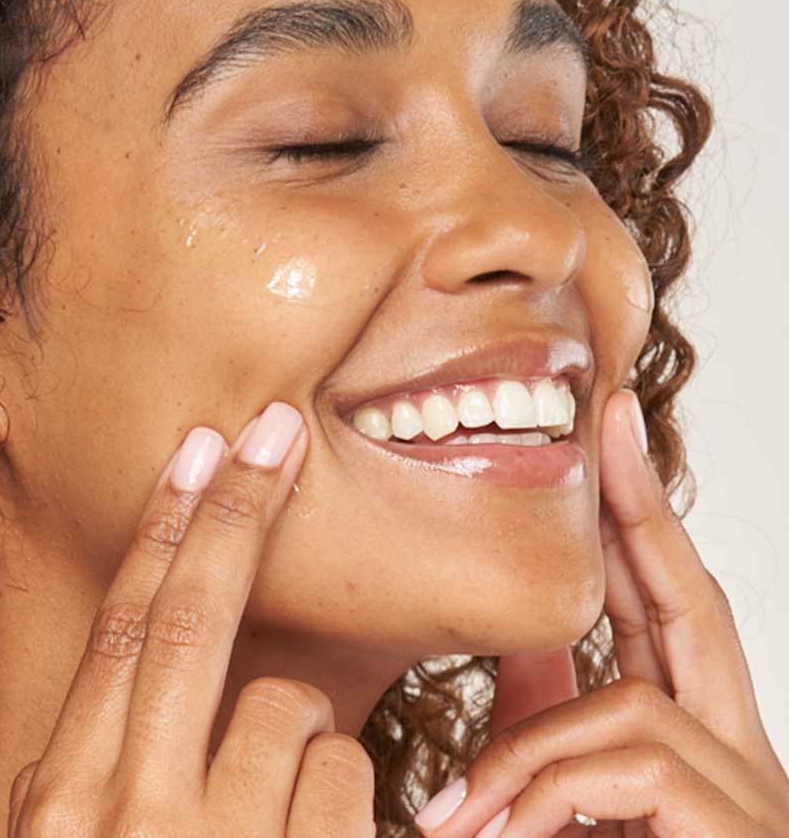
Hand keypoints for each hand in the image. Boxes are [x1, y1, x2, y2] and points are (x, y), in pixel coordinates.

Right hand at [7, 401, 376, 837]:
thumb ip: (71, 797)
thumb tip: (55, 752)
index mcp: (65, 809)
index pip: (121, 630)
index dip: (165, 529)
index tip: (199, 451)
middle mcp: (134, 819)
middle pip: (192, 619)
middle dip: (236, 510)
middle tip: (275, 430)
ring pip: (290, 702)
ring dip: (304, 725)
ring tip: (286, 803)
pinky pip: (349, 771)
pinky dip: (345, 796)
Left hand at [413, 389, 788, 837]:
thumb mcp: (567, 814)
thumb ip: (550, 741)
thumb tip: (514, 668)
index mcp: (689, 750)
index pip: (663, 612)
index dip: (636, 521)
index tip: (608, 431)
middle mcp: (742, 762)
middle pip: (692, 606)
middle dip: (642, 510)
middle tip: (607, 416)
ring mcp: (755, 803)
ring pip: (634, 703)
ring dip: (529, 749)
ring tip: (455, 824)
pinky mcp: (744, 837)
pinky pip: (630, 760)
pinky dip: (544, 787)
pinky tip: (486, 835)